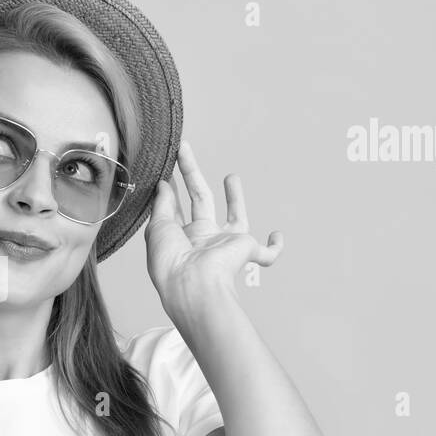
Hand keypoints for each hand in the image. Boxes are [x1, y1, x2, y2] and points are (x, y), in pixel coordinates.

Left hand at [145, 140, 282, 317]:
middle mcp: (203, 240)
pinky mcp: (247, 251)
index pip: (176, 209)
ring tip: (231, 177)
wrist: (193, 285)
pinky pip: (267, 254)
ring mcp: (226, 246)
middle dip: (192, 176)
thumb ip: (162, 204)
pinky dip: (275, 246)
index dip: (171, 189)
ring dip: (235, 199)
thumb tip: (163, 184)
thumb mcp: (157, 227)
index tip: (166, 171)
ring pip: (235, 219)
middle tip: (183, 151)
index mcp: (180, 237)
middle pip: (201, 201)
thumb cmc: (171, 263)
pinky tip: (277, 235)